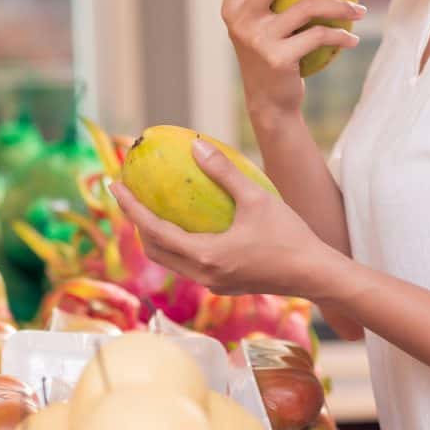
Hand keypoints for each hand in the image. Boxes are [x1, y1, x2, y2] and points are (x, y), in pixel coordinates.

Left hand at [110, 140, 337, 297]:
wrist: (314, 275)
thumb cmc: (289, 235)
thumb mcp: (256, 198)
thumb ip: (223, 172)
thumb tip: (196, 144)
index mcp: (205, 255)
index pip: (154, 230)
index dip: (131, 208)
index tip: (116, 186)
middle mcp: (202, 274)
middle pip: (155, 250)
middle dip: (137, 223)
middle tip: (129, 196)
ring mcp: (212, 283)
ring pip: (170, 260)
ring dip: (155, 236)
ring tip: (150, 209)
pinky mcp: (223, 285)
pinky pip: (188, 264)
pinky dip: (176, 245)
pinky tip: (184, 226)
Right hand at [223, 0, 365, 121]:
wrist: (270, 104)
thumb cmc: (272, 57)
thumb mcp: (262, 27)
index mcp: (232, 8)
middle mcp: (240, 21)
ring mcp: (257, 40)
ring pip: (305, 7)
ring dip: (339, 5)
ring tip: (359, 10)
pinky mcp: (278, 58)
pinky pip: (318, 36)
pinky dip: (340, 36)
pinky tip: (352, 39)